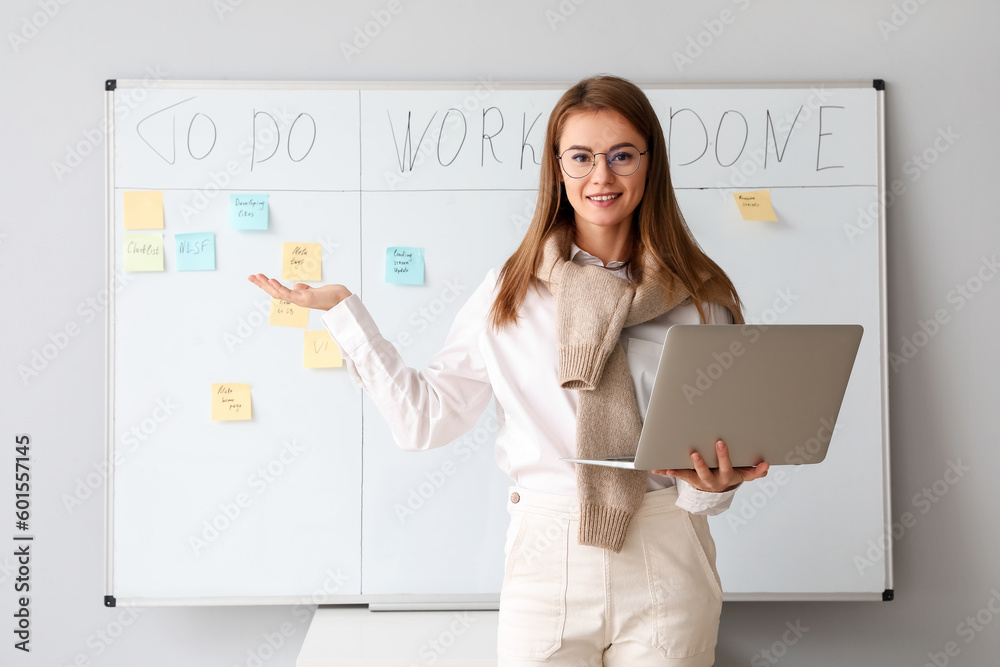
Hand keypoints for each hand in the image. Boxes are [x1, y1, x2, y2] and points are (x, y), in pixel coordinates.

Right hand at [247, 273, 351, 310]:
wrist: (342, 300)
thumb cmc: (331, 296)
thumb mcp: (314, 290)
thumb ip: (304, 289)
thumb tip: (296, 286)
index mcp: (297, 297)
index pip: (279, 291)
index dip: (267, 285)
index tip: (257, 278)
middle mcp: (297, 299)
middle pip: (275, 292)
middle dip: (262, 285)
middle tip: (250, 277)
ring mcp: (300, 300)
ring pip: (279, 293)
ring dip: (267, 285)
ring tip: (257, 276)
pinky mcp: (305, 299)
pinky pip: (288, 294)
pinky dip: (279, 287)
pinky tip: (271, 280)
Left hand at [652, 440, 769, 492]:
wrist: (716, 491)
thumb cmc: (729, 476)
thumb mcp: (743, 475)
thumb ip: (755, 471)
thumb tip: (766, 465)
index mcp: (726, 477)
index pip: (728, 467)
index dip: (727, 457)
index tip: (726, 445)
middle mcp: (712, 481)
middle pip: (707, 472)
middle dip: (704, 462)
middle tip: (701, 450)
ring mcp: (699, 480)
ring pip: (690, 475)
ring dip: (683, 469)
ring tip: (675, 462)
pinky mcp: (688, 479)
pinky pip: (677, 475)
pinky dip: (666, 471)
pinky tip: (657, 468)